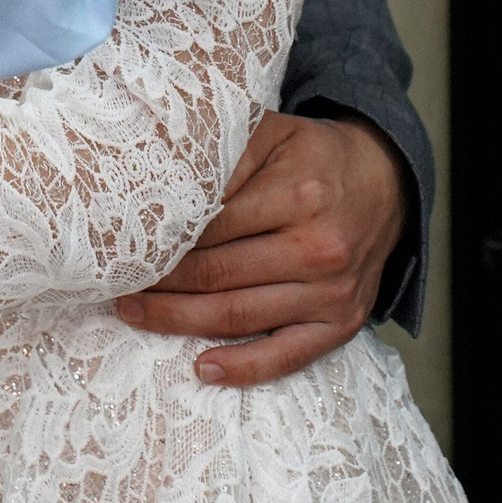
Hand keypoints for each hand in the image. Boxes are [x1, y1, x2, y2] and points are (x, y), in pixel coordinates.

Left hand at [115, 109, 408, 384]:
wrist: (386, 182)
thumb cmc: (314, 156)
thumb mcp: (273, 133)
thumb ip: (224, 152)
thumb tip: (162, 179)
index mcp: (298, 193)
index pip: (212, 226)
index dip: (162, 240)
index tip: (123, 245)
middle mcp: (318, 246)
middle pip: (219, 274)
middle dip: (160, 283)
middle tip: (115, 283)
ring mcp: (332, 291)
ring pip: (240, 315)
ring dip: (180, 321)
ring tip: (133, 314)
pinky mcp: (342, 323)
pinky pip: (287, 355)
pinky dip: (243, 368)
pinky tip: (202, 369)